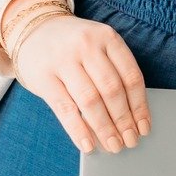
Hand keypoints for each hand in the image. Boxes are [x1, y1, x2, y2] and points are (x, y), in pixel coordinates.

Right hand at [12, 13, 150, 153]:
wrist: (32, 29)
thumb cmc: (74, 47)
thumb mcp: (98, 47)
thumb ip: (114, 73)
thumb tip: (131, 118)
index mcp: (107, 38)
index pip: (131, 77)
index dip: (140, 107)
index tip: (144, 128)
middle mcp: (86, 46)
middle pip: (112, 90)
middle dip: (123, 121)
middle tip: (130, 142)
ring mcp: (63, 60)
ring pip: (90, 101)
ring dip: (104, 128)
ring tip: (113, 146)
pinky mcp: (44, 77)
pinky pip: (65, 108)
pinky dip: (78, 130)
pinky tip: (88, 145)